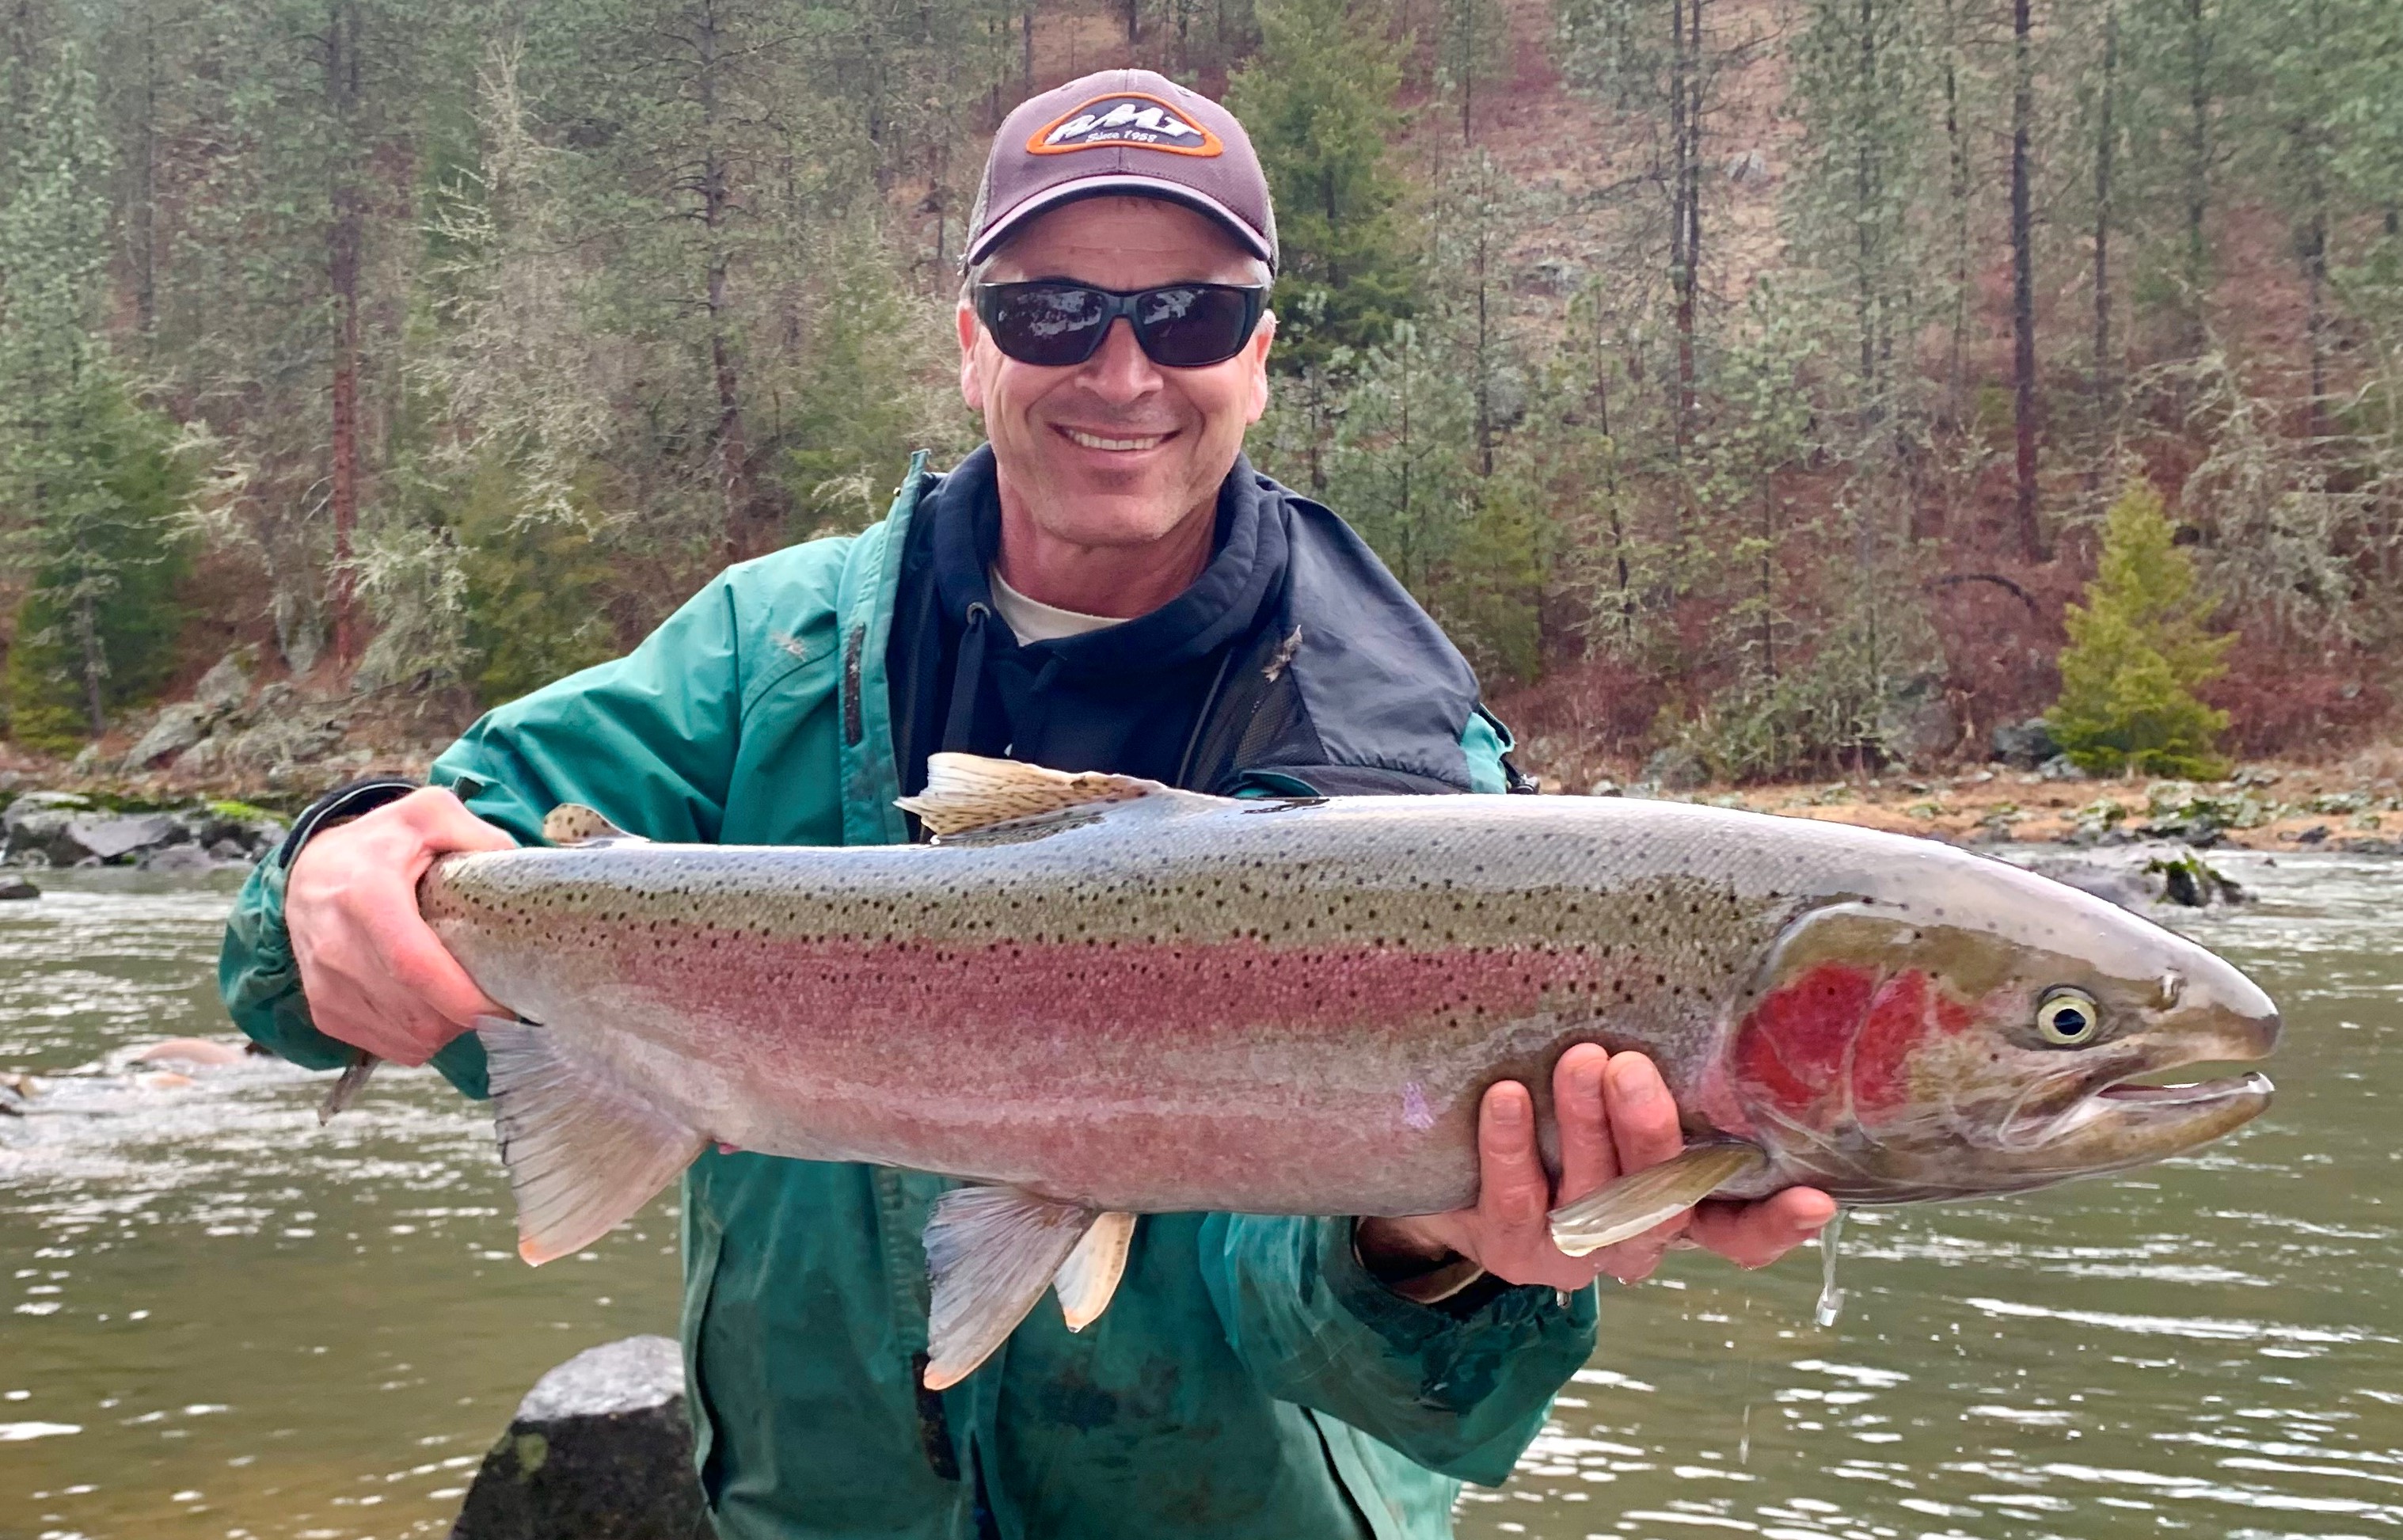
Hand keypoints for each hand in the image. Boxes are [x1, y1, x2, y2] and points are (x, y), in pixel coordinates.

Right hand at [286, 787, 516, 1064]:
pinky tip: (432, 1007)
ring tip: (463, 998)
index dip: (462, 998)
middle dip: (465, 1016)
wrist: (310, 871)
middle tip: (495, 996)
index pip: (414, 966)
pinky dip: (419, 1039)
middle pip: (415, 1013)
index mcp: (365, 896)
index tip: (505, 1007)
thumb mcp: (428, 814)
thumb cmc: (381, 843)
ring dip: (446, 1030)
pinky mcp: (325, 1011)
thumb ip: (476, 832)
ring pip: (405, 1038)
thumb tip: (517, 867)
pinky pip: (387, 1047)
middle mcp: (335, 945)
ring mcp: (325, 984)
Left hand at [1356, 1047, 1835, 1292]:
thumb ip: (1656, 1073)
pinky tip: (1505, 1097)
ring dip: (1585, 1128)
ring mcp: (1574, 1253)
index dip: (1777, 1223)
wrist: (1453, 1163)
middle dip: (1649, 1134)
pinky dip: (1510, 1147)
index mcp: (1676, 1206)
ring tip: (1579, 1061)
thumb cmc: (1553, 1113)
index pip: (1740, 1232)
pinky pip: (1515, 1201)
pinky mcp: (1511, 1250)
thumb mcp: (1609, 1097)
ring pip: (1592, 1201)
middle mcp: (1634, 1238)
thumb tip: (1694, 979)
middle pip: (1660, 1203)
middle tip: (1631, 1068)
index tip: (1814, 1196)